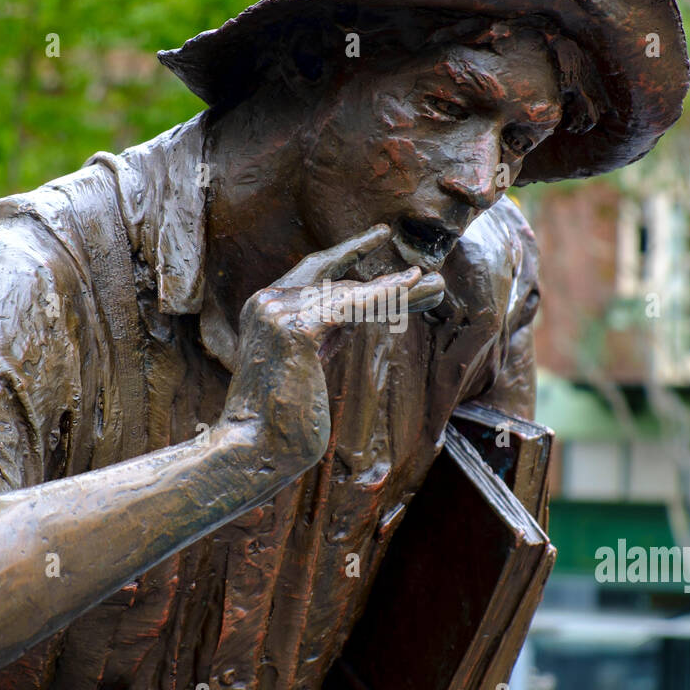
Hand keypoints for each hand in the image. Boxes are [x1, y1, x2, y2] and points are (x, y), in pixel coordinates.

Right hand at [221, 225, 443, 478]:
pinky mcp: (297, 327)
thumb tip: (360, 309)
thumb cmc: (281, 421)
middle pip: (340, 281)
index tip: (382, 237)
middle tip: (433, 281)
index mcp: (264, 308)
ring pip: (351, 292)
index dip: (349, 252)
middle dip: (389, 283)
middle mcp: (267, 301)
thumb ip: (326, 333)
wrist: (253, 452)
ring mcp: (278, 311)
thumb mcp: (307, 365)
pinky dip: (386, 297)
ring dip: (398, 290)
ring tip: (437, 286)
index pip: (314, 270)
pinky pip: (353, 306)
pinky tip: (413, 287)